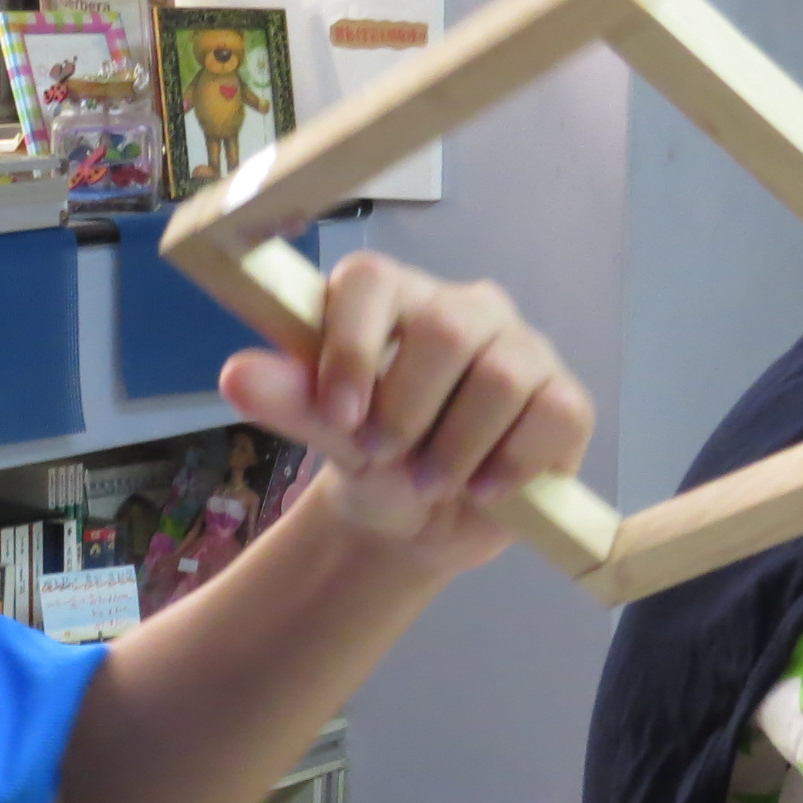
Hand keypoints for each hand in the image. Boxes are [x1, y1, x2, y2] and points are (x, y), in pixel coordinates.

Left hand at [219, 251, 593, 572]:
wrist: (415, 522)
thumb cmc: (370, 458)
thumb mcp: (325, 434)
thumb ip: (289, 399)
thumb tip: (237, 374)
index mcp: (394, 299)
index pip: (370, 280)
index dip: (351, 346)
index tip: (339, 415)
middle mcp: (464, 310)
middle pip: (446, 331)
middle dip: (408, 411)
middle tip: (387, 457)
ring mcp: (523, 348)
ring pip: (503, 377)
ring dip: (455, 449)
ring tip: (430, 481)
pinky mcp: (565, 398)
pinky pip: (554, 415)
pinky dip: (511, 464)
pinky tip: (483, 489)